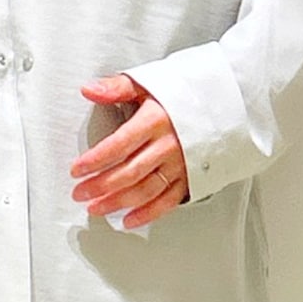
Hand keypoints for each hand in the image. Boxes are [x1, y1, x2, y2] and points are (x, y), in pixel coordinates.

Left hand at [70, 74, 188, 227]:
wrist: (225, 102)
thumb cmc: (185, 93)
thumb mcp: (149, 82)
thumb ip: (117, 87)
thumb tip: (89, 90)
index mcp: (155, 120)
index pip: (119, 145)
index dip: (95, 160)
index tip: (77, 170)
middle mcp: (168, 145)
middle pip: (129, 172)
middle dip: (100, 186)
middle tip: (80, 193)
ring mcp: (181, 164)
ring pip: (146, 190)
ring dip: (118, 202)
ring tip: (96, 208)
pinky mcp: (192, 177)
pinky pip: (168, 200)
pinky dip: (148, 214)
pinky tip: (129, 220)